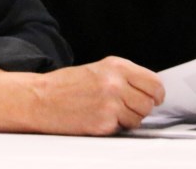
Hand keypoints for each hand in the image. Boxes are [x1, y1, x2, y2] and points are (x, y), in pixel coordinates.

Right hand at [0, 56, 163, 135]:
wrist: (40, 99)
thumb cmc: (65, 86)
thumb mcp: (97, 70)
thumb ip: (123, 77)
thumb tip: (148, 90)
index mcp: (116, 66)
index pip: (154, 82)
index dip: (155, 94)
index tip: (152, 98)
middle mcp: (115, 82)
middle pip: (149, 103)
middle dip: (140, 108)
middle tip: (125, 107)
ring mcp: (111, 103)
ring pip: (139, 118)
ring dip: (128, 119)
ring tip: (107, 112)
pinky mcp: (104, 122)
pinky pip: (122, 129)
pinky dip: (113, 127)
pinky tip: (97, 119)